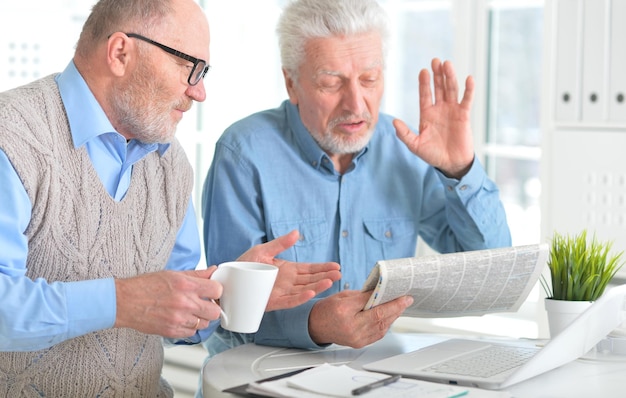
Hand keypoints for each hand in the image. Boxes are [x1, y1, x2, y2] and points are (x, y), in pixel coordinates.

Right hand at [114, 268, 222, 337]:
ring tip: (190, 311)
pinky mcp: (172, 332)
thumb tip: (213, 271)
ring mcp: (179, 319)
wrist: (124, 302)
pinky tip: (181, 319)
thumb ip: (197, 274)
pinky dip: (189, 327)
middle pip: (215, 311)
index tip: (212, 292)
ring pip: (204, 324)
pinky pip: (191, 333)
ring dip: (200, 318)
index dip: (216, 291)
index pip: (217, 290)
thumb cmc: (146, 286)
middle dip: (212, 307)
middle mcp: (185, 303)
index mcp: (186, 285)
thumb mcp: (173, 274)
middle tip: (204, 304)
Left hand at [236, 230, 341, 310]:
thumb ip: (280, 243)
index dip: (323, 268)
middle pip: (311, 280)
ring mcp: (281, 292)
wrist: (227, 279)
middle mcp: (287, 282)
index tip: (336, 266)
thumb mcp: (263, 250)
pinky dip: (300, 297)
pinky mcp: (273, 302)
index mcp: (287, 270)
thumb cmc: (244, 265)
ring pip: (304, 290)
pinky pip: (290, 301)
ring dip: (317, 286)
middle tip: (339, 273)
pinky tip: (311, 293)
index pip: (310, 270)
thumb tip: (297, 233)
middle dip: (325, 277)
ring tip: (331, 281)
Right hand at [308, 290, 412, 347]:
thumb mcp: (343, 296)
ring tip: (400, 306)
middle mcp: (351, 327)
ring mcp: (356, 338)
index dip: (390, 300)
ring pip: (382, 327)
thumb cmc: (326, 310)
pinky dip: (386, 324)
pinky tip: (391, 317)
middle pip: (380, 317)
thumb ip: (362, 295)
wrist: (315, 327)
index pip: (372, 303)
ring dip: (393, 316)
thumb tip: (380, 292)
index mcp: (344, 311)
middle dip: (396, 308)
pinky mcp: (359, 343)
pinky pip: (378, 335)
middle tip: (406, 300)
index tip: (402, 295)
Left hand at [394, 58, 474, 178]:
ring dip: (449, 77)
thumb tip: (394, 122)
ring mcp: (452, 110)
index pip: (425, 95)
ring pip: (451, 90)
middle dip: (437, 74)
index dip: (424, 83)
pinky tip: (468, 78)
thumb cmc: (432, 155)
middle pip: (438, 87)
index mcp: (427, 114)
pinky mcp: (464, 115)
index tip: (423, 71)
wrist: (451, 163)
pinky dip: (468, 89)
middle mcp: (439, 109)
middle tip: (436, 60)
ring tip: (447, 64)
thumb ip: (404, 134)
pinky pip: (466, 100)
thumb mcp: (415, 145)